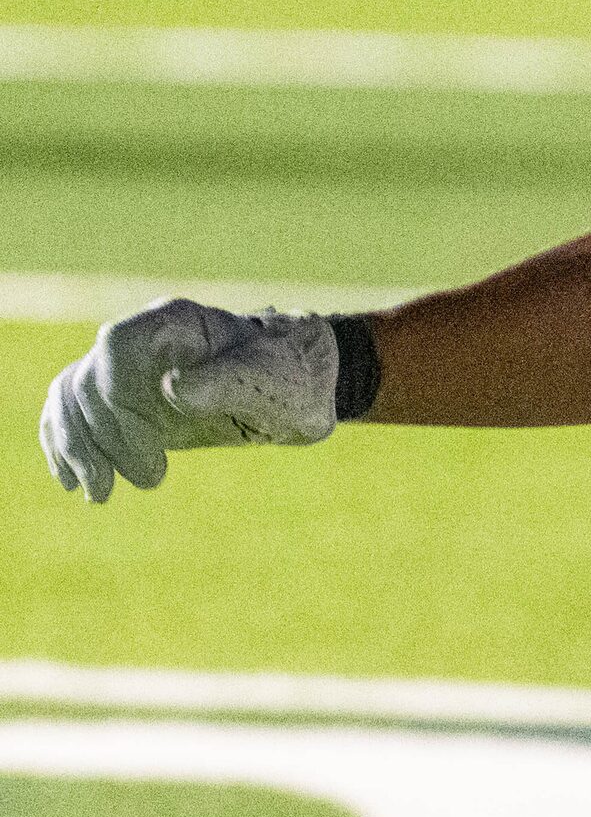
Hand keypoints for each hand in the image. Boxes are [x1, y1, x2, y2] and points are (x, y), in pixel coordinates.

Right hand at [40, 299, 339, 502]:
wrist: (297, 389)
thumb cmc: (294, 380)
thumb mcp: (279, 386)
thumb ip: (232, 382)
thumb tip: (174, 388)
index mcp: (178, 322)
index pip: (116, 347)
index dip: (118, 400)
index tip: (154, 454)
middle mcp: (144, 339)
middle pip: (89, 381)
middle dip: (107, 438)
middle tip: (152, 481)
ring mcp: (129, 368)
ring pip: (71, 398)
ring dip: (79, 449)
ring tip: (103, 494)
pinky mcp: (122, 397)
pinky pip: (71, 412)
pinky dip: (66, 444)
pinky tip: (75, 483)